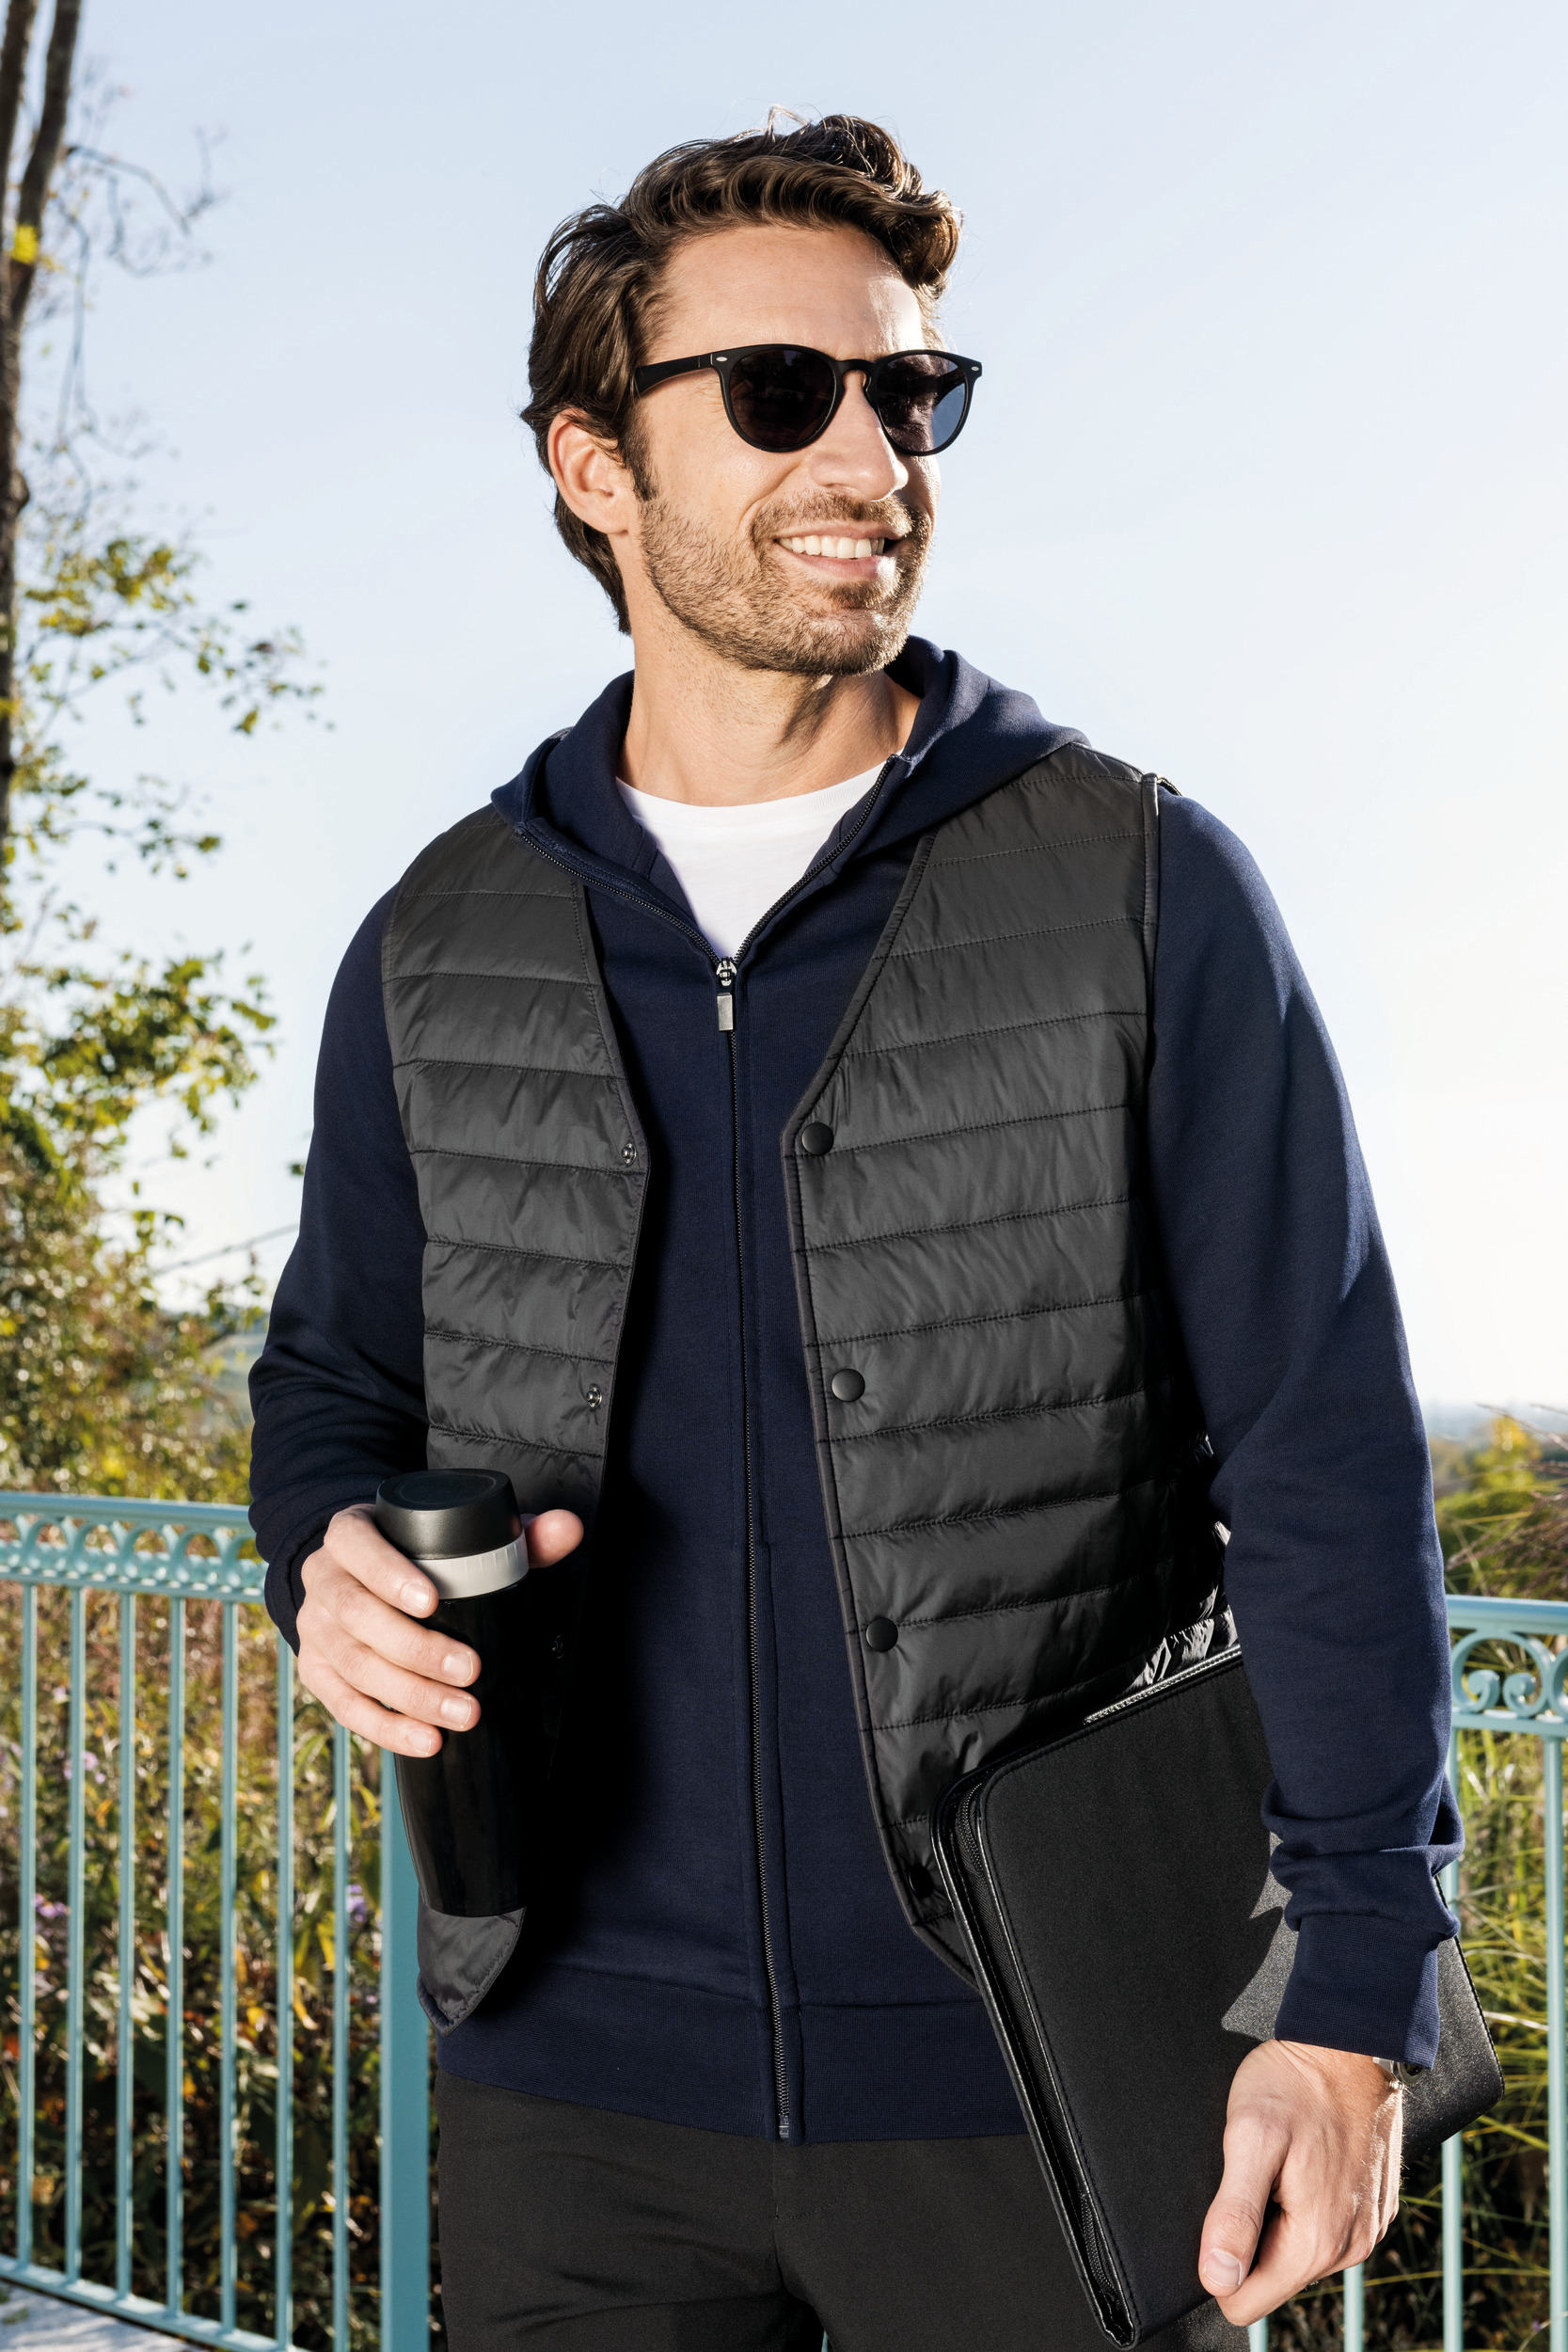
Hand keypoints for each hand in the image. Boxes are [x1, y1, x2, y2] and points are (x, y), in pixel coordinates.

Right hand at [296, 1501, 584, 1754]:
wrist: (355, 1573)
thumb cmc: (417, 1553)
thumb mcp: (457, 1533)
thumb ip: (515, 1532)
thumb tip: (567, 1528)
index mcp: (350, 1535)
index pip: (358, 1548)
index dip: (389, 1575)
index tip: (432, 1601)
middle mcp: (323, 1579)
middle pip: (357, 1616)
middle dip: (416, 1649)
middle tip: (469, 1670)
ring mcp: (314, 1628)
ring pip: (353, 1665)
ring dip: (409, 1695)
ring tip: (461, 1714)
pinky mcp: (316, 1671)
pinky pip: (344, 1705)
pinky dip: (386, 1727)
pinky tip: (424, 1739)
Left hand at [1197, 2040, 1402, 2323]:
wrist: (1352, 2041)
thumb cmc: (1297, 2083)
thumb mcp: (1248, 2138)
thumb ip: (1233, 2215)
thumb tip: (1217, 2279)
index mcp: (1316, 2241)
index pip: (1246, 2301)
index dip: (1220, 2263)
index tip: (1222, 2212)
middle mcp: (1350, 2247)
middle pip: (1272, 2276)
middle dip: (1251, 2233)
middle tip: (1253, 2172)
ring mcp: (1366, 2228)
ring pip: (1297, 2251)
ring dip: (1278, 2215)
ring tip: (1279, 2160)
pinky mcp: (1373, 2207)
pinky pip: (1325, 2227)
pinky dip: (1305, 2200)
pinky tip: (1302, 2158)